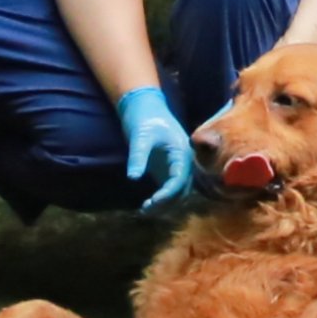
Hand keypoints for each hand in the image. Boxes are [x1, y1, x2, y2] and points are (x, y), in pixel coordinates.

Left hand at [119, 85, 195, 210]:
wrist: (146, 108)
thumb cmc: (145, 119)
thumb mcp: (140, 136)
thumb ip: (137, 156)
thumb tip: (133, 177)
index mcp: (182, 154)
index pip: (180, 180)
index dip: (168, 194)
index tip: (153, 202)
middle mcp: (183, 163)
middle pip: (182, 191)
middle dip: (166, 203)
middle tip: (146, 209)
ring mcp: (176, 168)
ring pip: (177, 194)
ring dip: (164, 205)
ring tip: (144, 210)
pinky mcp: (167, 171)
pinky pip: (169, 191)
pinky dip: (161, 201)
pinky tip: (146, 205)